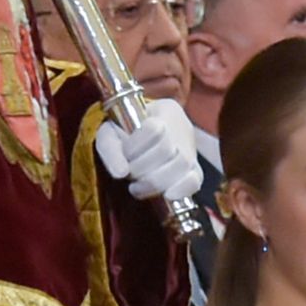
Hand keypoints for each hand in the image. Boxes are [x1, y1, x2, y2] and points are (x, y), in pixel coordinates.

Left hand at [96, 95, 212, 203]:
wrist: (140, 140)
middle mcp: (182, 128)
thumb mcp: (110, 134)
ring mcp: (191, 150)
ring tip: (138, 186)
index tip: (125, 153)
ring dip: (155, 182)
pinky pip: (196, 180)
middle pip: (166, 149)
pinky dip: (181, 190)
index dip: (135, 146)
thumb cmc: (125, 134)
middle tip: (130, 172)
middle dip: (142, 167)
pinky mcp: (195, 171)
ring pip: (182, 165)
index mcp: (164, 110)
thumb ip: (110, 149)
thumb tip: (120, 172)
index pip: (153, 128)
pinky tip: (166, 195)